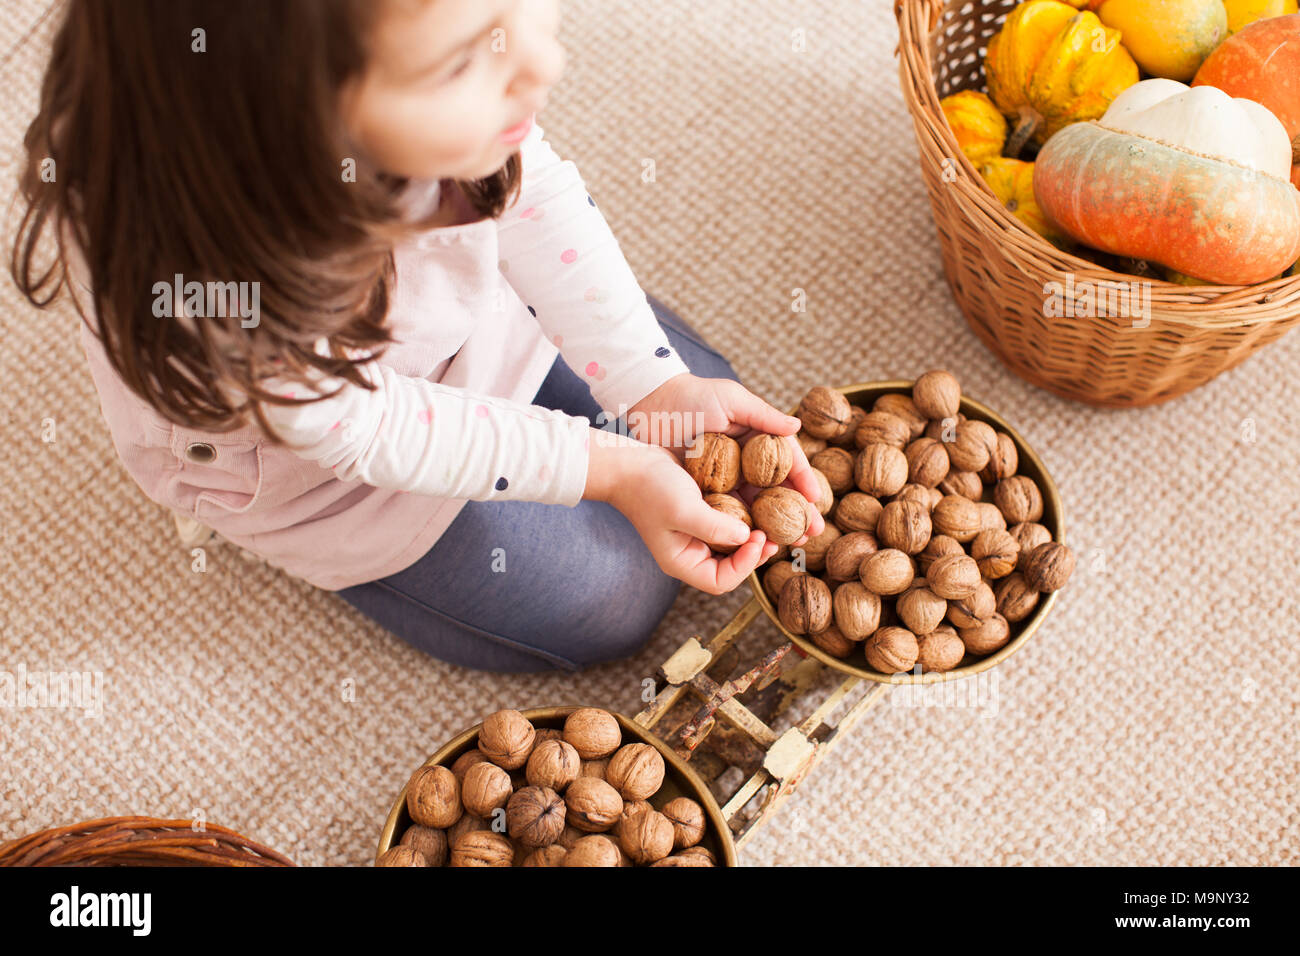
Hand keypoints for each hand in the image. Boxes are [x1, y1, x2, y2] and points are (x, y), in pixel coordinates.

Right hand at [584, 431, 788, 595]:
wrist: (628, 462)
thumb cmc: (648, 488)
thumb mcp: (682, 509)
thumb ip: (714, 527)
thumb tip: (746, 537)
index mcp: (683, 561)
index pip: (721, 581)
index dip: (745, 566)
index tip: (758, 540)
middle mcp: (691, 551)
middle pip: (731, 565)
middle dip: (755, 553)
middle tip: (773, 536)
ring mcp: (696, 533)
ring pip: (733, 544)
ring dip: (754, 535)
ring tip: (772, 523)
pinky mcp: (702, 513)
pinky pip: (729, 521)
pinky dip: (746, 516)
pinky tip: (759, 502)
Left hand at [624, 373, 825, 540]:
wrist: (651, 406)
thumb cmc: (692, 396)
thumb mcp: (731, 399)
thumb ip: (764, 416)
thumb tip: (798, 427)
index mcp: (757, 437)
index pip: (788, 462)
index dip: (804, 482)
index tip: (817, 501)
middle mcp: (746, 460)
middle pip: (777, 490)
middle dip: (796, 512)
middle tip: (812, 532)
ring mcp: (727, 477)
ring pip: (755, 505)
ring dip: (773, 525)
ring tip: (789, 543)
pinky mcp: (706, 490)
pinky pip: (728, 511)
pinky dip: (742, 527)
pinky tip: (754, 543)